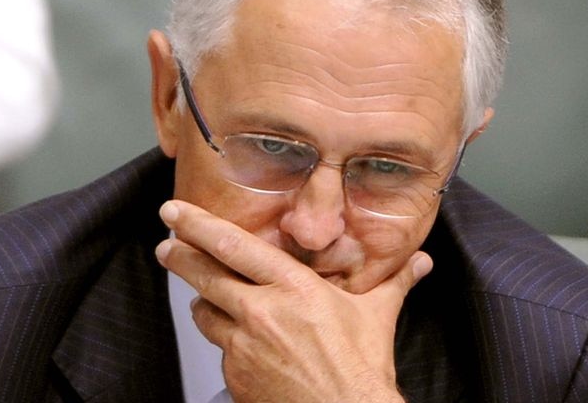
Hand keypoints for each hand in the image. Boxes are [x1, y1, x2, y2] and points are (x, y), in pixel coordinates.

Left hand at [156, 200, 431, 402]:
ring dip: (205, 303)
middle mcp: (261, 312)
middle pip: (205, 275)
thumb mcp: (377, 315)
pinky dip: (226, 342)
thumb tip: (421, 263)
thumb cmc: (361, 370)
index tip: (176, 211)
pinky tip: (242, 343)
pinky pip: (220, 350)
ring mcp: (244, 346)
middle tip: (167, 244)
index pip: (233, 247)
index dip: (198, 225)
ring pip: (205, 314)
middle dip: (180, 256)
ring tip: (209, 298)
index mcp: (293, 288)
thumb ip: (395, 282)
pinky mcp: (236, 376)